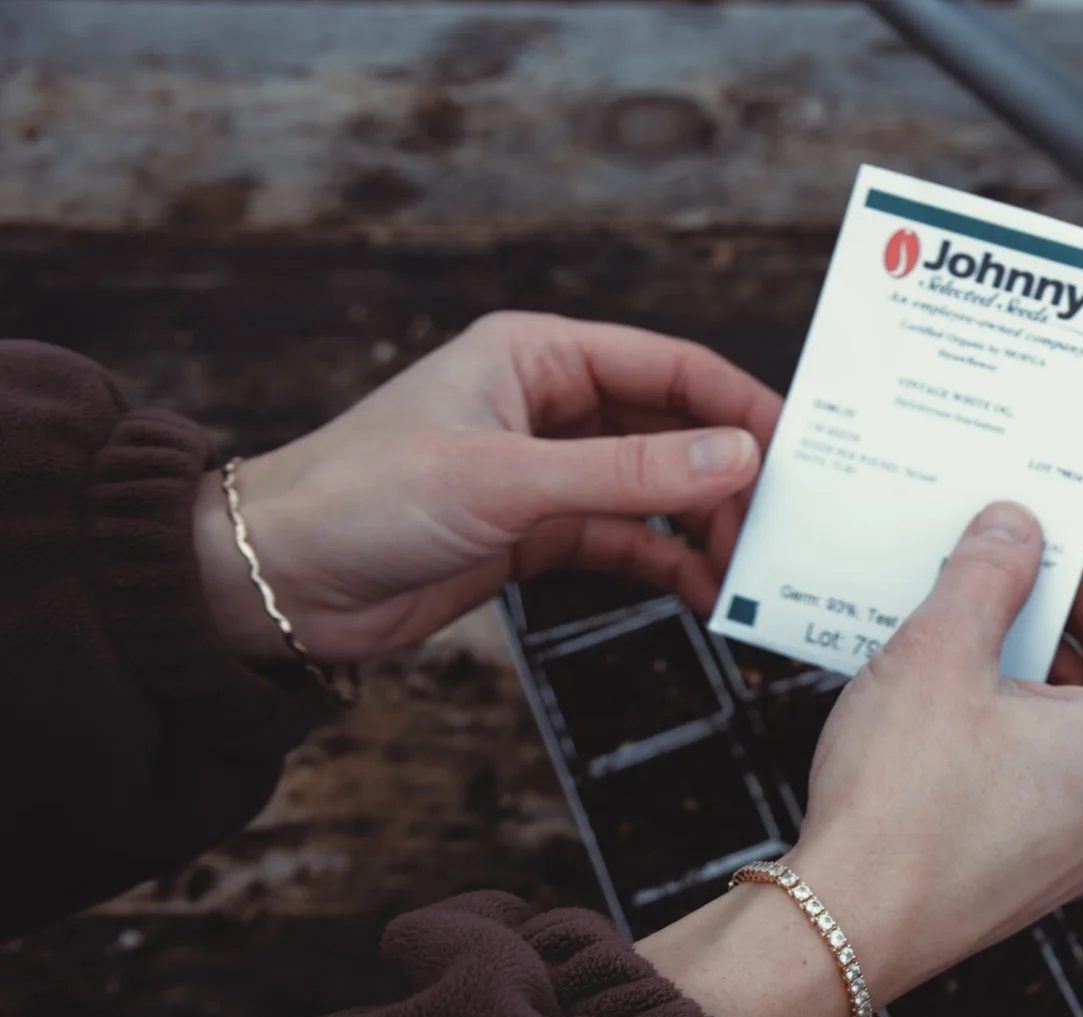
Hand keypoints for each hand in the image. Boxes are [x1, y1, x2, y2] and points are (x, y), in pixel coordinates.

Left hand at [193, 311, 779, 665]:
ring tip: (749, 568)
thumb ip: (631, 471)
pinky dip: (669, 563)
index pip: (672, 366)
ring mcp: (547, 469)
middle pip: (676, 428)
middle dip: (733, 475)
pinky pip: (628, 539)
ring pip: (658, 488)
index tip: (803, 455)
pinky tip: (705, 593)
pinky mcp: (537, 530)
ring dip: (706, 525)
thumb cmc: (364, 498)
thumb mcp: (508, 480)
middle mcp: (550, 404)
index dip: (742, 407)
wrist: (276, 580)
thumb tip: (740, 457)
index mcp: (539, 355)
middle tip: (782, 526)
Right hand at [640, 489, 1082, 1016]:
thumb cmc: (905, 806)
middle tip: (1021, 536)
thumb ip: (991, 571)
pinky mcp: (1046, 849)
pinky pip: (1059, 750)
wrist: (845, 929)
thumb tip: (1016, 525)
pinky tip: (953, 663)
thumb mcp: (943, 653)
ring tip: (975, 590)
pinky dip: (1024, 694)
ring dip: (1048, 637)